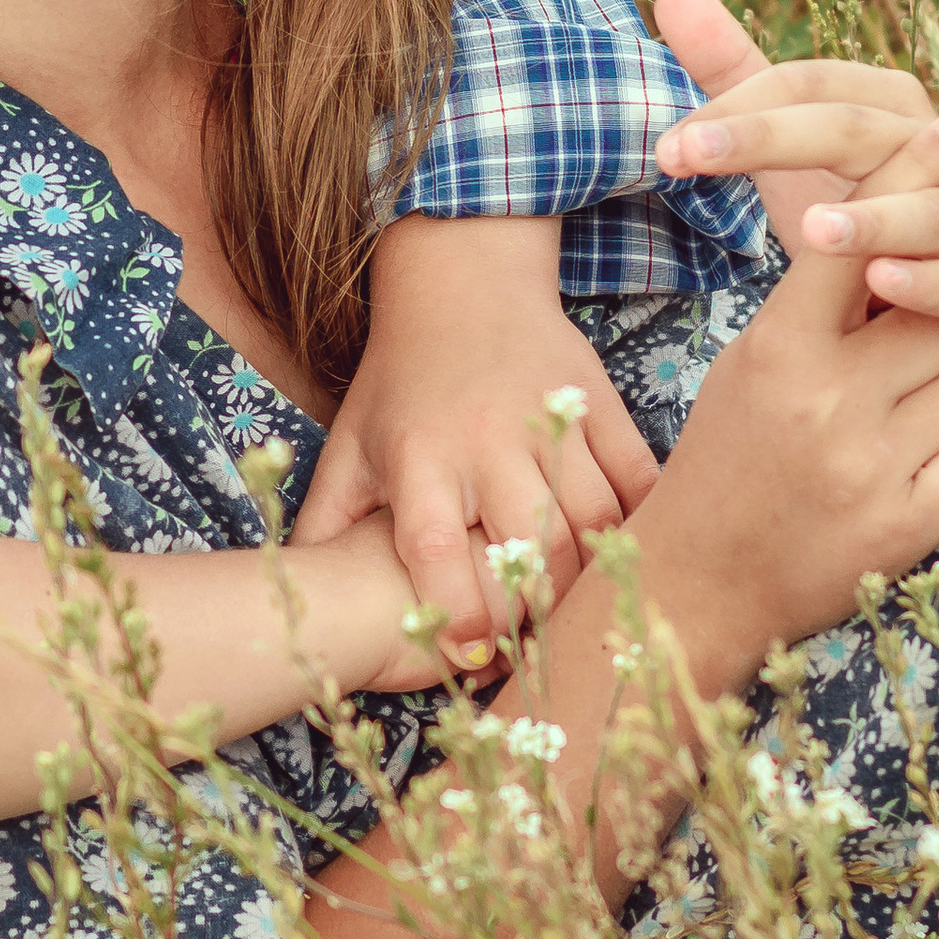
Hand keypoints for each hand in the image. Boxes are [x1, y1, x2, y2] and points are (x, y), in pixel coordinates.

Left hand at [292, 214, 659, 666]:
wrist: (462, 279)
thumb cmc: (400, 380)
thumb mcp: (350, 443)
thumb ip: (327, 520)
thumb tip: (296, 595)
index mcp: (419, 456)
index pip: (439, 549)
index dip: (458, 611)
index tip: (471, 658)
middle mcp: (487, 439)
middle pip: (532, 545)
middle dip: (538, 606)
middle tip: (534, 642)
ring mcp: (552, 419)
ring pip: (592, 520)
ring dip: (590, 574)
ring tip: (576, 610)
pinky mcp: (601, 403)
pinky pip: (637, 478)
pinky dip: (641, 522)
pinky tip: (625, 554)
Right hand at [631, 114, 938, 683]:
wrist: (698, 586)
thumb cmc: (723, 461)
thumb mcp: (748, 364)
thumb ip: (816, 304)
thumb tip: (882, 227)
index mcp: (775, 352)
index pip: (853, 240)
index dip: (908, 174)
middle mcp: (826, 403)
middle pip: (935, 313)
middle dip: (930, 326)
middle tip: (898, 358)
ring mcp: (872, 466)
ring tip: (882, 434)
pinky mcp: (911, 524)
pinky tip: (907, 477)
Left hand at [652, 0, 938, 352]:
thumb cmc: (864, 206)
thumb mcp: (795, 146)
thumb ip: (740, 75)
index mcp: (889, 105)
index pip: (808, 88)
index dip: (737, 111)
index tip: (666, 147)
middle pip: (857, 130)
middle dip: (771, 140)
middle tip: (692, 157)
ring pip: (929, 209)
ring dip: (874, 218)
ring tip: (814, 230)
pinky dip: (930, 283)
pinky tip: (884, 284)